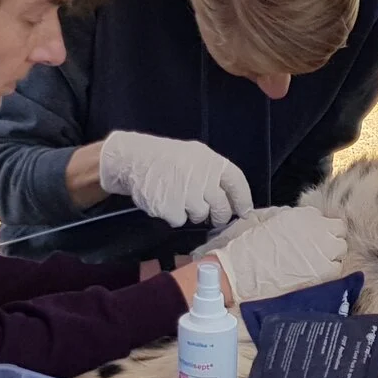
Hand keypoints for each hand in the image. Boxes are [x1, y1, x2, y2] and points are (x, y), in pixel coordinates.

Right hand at [96, 130, 253, 227]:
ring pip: (201, 216)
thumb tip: (230, 199)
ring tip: (179, 198)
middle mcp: (203, 178)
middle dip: (219, 216)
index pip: (237, 184)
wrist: (132, 159)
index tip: (244, 211)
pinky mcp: (171, 208)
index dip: (243, 200)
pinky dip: (174, 216)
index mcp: (211, 162)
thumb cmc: (164, 158)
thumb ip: (212, 174)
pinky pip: (180, 221)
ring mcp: (187, 195)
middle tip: (213, 216)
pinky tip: (166, 201)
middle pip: (222, 208)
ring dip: (193, 213)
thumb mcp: (194, 156)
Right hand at [209, 205, 347, 302]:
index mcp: (306, 215)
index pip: (330, 220)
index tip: (316, 239)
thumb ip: (290, 218)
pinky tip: (314, 276)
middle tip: (317, 252)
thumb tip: (298, 222)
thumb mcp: (270, 220)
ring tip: (315, 265)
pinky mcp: (325, 271)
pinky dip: (328, 273)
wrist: (244, 270)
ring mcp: (325, 249)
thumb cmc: (251, 246)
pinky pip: (336, 269)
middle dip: (330, 242)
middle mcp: (320, 229)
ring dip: (331, 256)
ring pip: (341, 251)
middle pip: (339, 233)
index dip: (324, 231)